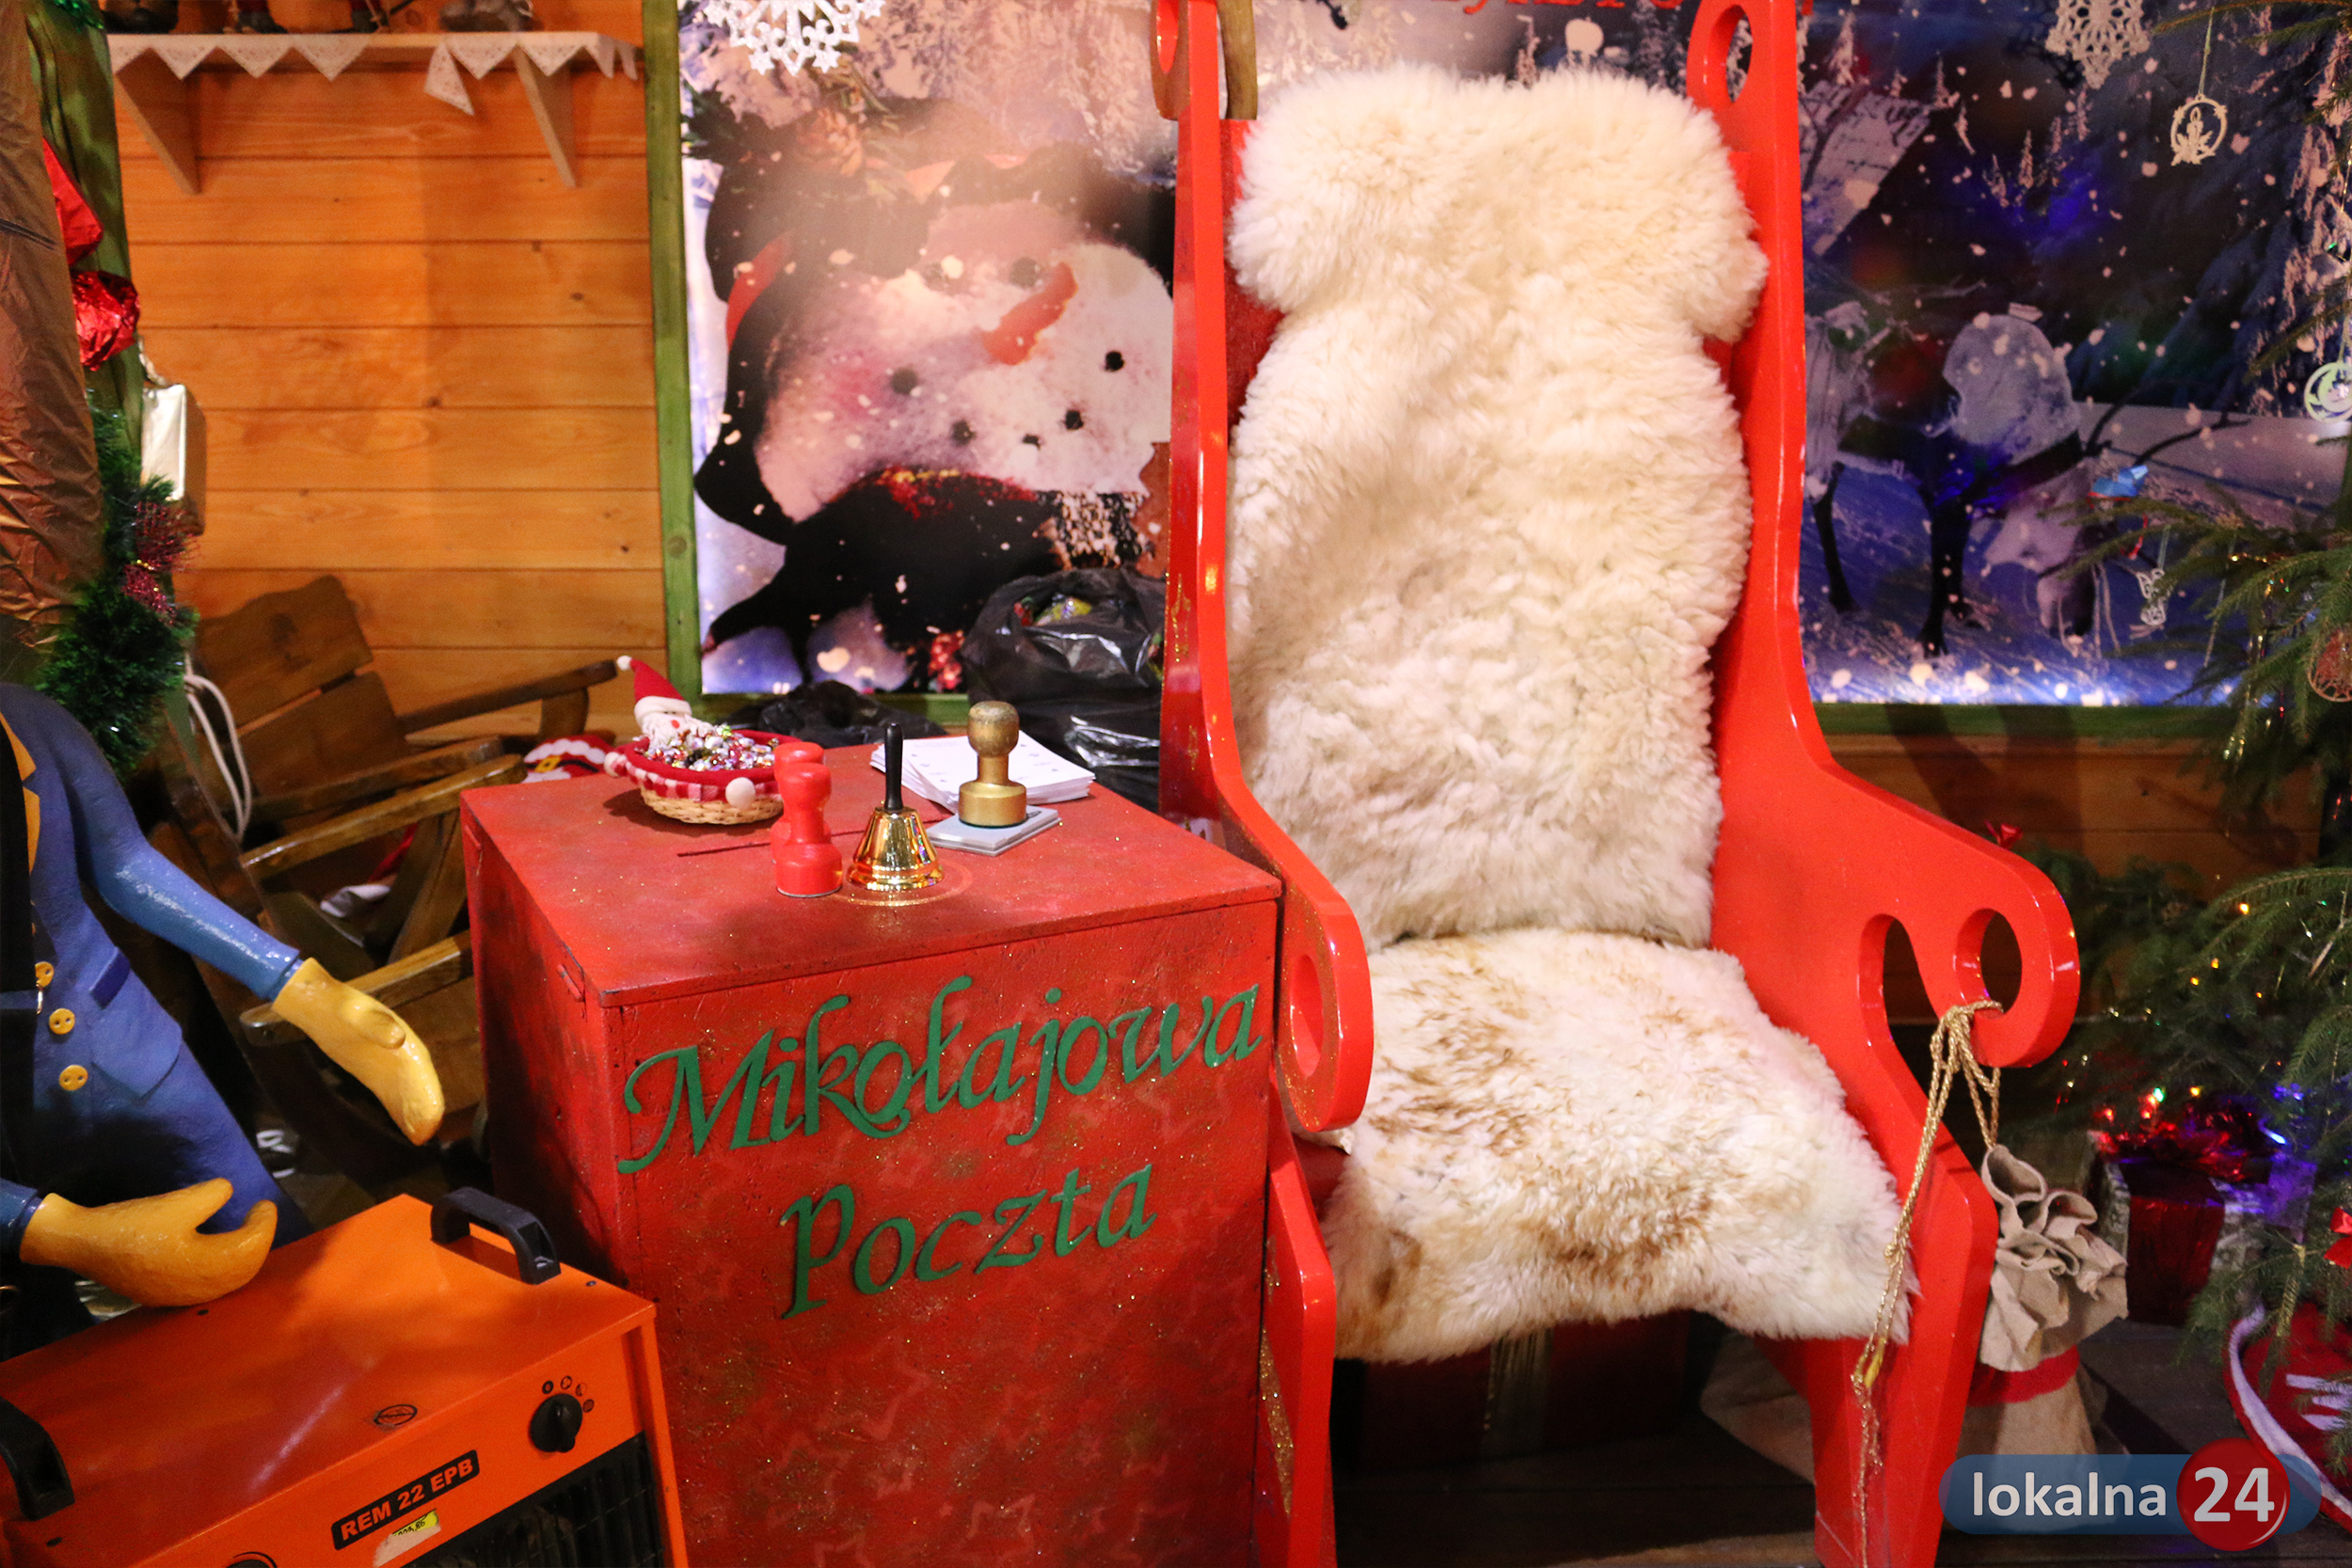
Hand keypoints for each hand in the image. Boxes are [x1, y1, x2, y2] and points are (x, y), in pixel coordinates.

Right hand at [21, 1181, 274, 1306]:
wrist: (84, 1244)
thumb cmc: (133, 1223)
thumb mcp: (179, 1201)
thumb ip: (213, 1197)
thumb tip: (228, 1193)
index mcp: (202, 1267)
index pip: (249, 1250)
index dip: (264, 1226)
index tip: (265, 1204)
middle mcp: (194, 1290)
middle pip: (243, 1272)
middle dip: (257, 1244)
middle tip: (260, 1218)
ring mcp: (177, 1298)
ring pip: (226, 1284)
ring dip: (242, 1260)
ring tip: (245, 1234)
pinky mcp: (163, 1297)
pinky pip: (206, 1289)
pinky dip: (223, 1271)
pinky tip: (220, 1254)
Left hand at [272, 959, 443, 1142]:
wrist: (318, 1004)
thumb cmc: (338, 1007)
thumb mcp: (356, 1012)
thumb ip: (376, 1025)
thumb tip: (399, 1039)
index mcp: (403, 1039)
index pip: (421, 1071)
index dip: (428, 1095)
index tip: (432, 1121)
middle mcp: (401, 1056)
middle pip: (417, 1087)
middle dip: (424, 1111)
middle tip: (426, 1138)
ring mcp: (387, 1068)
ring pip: (406, 1094)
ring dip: (413, 1116)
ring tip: (419, 1140)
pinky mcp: (373, 1075)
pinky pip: (391, 1097)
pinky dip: (398, 1114)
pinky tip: (403, 1131)